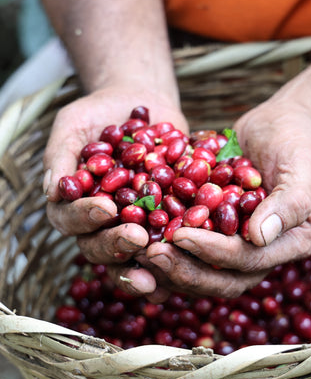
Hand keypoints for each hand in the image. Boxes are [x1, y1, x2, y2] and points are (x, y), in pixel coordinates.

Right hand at [43, 84, 187, 297]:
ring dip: (147, 266)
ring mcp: (134, 225)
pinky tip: (191, 258)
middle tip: (138, 238)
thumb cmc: (99, 114)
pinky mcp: (165, 220)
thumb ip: (61, 156)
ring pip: (134, 256)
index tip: (105, 207)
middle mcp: (102, 223)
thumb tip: (51, 191)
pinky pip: (170, 241)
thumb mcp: (74, 125)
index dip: (86, 218)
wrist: (141, 105)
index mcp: (75, 205)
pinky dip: (179, 253)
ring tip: (161, 273)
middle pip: (101, 247)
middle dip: (118, 245)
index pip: (71, 220)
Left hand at [145, 96, 310, 297]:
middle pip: (222, 278)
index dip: (213, 252)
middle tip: (152, 254)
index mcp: (289, 244)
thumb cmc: (297, 143)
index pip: (248, 260)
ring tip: (139, 252)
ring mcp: (237, 244)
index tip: (180, 234)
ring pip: (201, 271)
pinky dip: (166, 248)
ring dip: (170, 266)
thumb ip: (289, 203)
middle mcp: (262, 253)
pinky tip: (140, 238)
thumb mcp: (301, 167)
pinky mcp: (216, 232)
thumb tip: (259, 237)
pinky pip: (190, 249)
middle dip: (186, 270)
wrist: (282, 125)